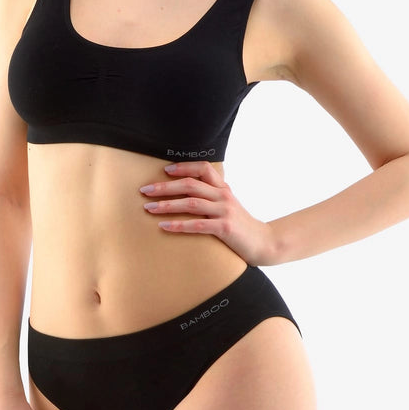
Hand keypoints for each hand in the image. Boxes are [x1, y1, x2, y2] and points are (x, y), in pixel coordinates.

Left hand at [140, 161, 276, 265]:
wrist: (264, 242)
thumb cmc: (240, 225)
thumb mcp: (227, 206)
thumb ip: (212, 197)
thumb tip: (187, 194)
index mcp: (223, 188)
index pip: (202, 169)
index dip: (183, 167)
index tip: (165, 170)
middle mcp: (223, 196)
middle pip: (190, 184)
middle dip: (165, 187)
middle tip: (145, 190)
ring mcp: (225, 211)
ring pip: (191, 203)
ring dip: (167, 205)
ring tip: (148, 208)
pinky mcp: (225, 228)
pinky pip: (197, 225)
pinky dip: (179, 225)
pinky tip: (164, 226)